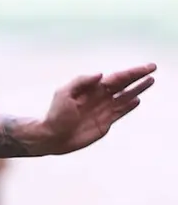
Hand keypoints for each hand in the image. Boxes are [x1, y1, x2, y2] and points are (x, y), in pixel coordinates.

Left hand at [37, 63, 156, 153]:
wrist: (53, 136)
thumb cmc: (55, 114)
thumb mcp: (64, 94)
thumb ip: (81, 82)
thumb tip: (100, 74)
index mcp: (90, 88)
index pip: (115, 78)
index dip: (131, 72)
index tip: (145, 68)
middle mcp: (99, 97)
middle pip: (122, 84)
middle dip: (137, 76)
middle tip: (153, 68)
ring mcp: (103, 109)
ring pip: (124, 97)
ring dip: (137, 89)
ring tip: (150, 81)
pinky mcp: (105, 122)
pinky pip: (120, 112)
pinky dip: (129, 106)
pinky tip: (137, 99)